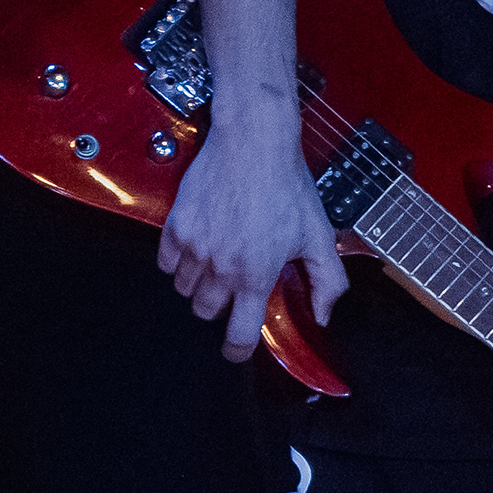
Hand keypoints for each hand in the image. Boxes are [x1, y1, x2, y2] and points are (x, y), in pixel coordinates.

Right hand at [156, 108, 347, 360]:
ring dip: (199, 283)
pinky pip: (166, 263)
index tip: (236, 348)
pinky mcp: (175, 227)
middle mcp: (221, 267)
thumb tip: (322, 316)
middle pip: (206, 312)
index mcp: (256, 275)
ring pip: (184, 289)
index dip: (236, 350)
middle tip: (234, 282)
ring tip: (218, 260)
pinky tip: (199, 244)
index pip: (238, 336)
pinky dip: (178, 261)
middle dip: (220, 305)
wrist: (253, 142)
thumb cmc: (286, 185)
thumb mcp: (318, 234)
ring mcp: (194, 247)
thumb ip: (326, 281)